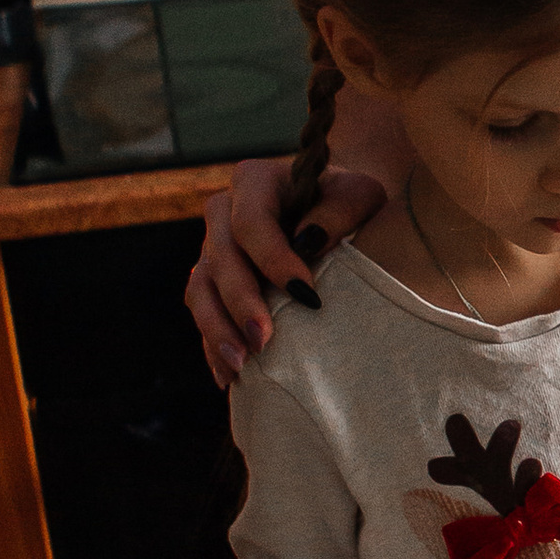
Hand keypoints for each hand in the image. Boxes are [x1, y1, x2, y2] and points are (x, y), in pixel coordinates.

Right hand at [188, 157, 387, 385]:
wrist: (328, 205)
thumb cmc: (346, 199)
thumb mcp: (359, 193)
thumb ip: (339, 210)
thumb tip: (308, 242)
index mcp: (254, 182)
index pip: (252, 222)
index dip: (273, 259)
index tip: (305, 294)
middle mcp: (223, 211)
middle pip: (220, 259)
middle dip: (241, 303)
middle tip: (264, 340)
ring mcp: (211, 246)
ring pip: (201, 288)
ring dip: (217, 329)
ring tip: (241, 365)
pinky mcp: (211, 279)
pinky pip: (203, 312)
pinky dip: (213, 344)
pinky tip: (230, 376)